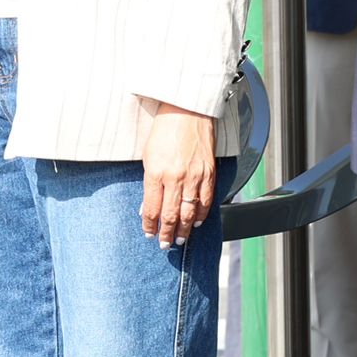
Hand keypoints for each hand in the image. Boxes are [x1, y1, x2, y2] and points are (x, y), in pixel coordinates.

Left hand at [140, 104, 216, 248]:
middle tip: (165, 245)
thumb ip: (149, 184)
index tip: (149, 234)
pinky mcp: (208, 172)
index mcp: (156, 173)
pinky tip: (195, 221)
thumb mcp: (148, 156)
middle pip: (171, 215)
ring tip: (180, 239)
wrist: (187, 111)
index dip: (150, 225)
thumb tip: (148, 207)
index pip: (152, 209)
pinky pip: (206, 200)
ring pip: (189, 212)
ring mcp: (194, 176)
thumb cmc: (164, 130)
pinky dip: (201, 213)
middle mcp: (175, 177)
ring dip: (184, 229)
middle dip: (167, 234)